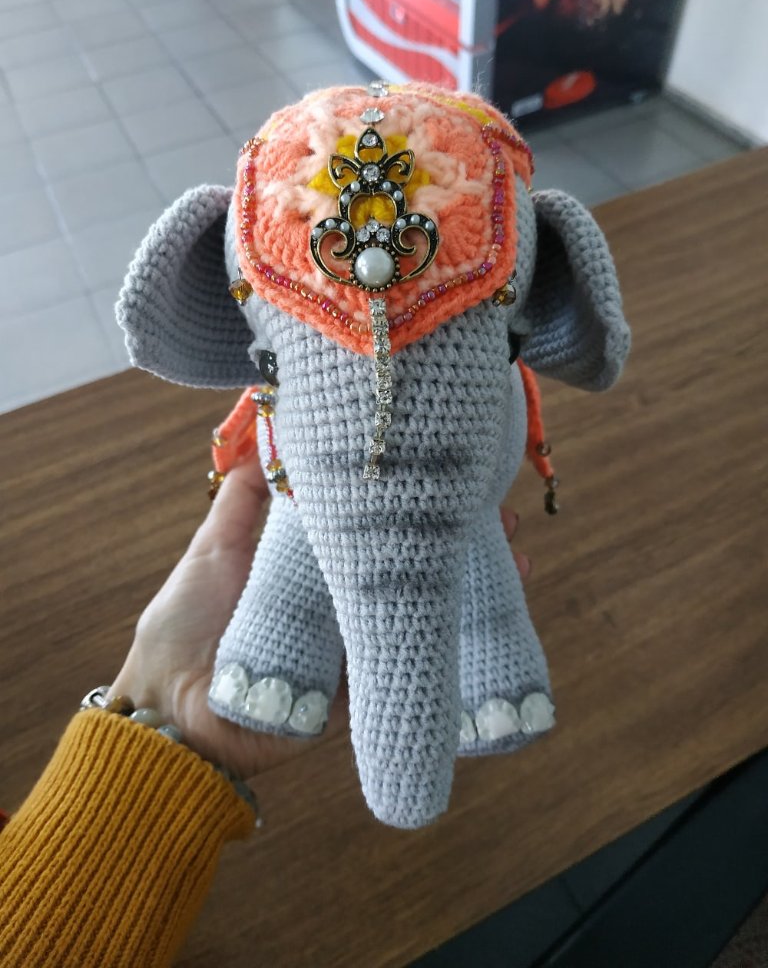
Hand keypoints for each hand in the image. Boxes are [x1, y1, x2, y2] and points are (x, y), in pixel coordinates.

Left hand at [111, 458, 531, 778]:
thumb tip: (263, 433)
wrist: (173, 713)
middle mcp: (340, 598)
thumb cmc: (184, 625)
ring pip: (421, 606)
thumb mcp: (212, 550)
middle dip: (455, 537)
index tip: (442, 468)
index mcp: (310, 563)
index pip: (371, 523)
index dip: (408, 499)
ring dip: (468, 583)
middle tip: (498, 510)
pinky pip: (414, 657)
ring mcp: (354, 641)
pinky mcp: (362, 687)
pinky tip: (491, 615)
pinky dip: (456, 641)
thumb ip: (240, 503)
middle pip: (407, 562)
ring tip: (515, 554)